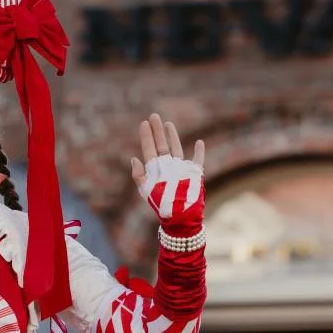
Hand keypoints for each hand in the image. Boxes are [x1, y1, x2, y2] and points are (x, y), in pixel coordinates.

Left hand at [130, 114, 204, 230]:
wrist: (180, 216)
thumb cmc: (161, 204)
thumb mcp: (146, 190)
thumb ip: (139, 175)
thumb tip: (133, 158)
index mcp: (155, 170)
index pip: (149, 149)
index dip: (146, 136)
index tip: (144, 123)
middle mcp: (167, 167)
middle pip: (161, 145)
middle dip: (157, 131)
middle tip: (154, 116)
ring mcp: (180, 169)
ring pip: (176, 148)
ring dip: (172, 136)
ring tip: (168, 124)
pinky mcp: (194, 173)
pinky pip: (197, 160)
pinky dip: (199, 151)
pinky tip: (199, 142)